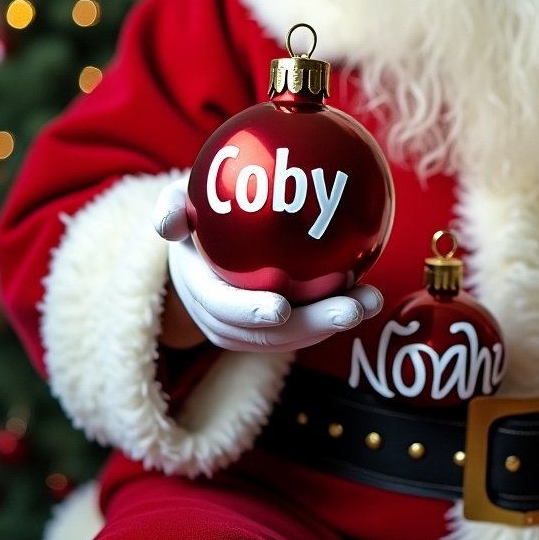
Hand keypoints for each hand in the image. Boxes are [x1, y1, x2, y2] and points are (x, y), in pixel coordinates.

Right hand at [153, 177, 382, 352]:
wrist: (204, 244)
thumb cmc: (198, 214)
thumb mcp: (180, 201)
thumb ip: (172, 206)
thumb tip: (167, 223)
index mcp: (200, 290)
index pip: (222, 307)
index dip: (249, 311)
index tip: (281, 307)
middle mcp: (223, 319)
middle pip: (268, 333)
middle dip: (312, 326)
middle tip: (353, 309)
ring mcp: (250, 328)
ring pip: (292, 337)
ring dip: (332, 325)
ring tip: (371, 302)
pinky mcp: (274, 327)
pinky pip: (304, 328)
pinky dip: (334, 316)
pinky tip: (367, 296)